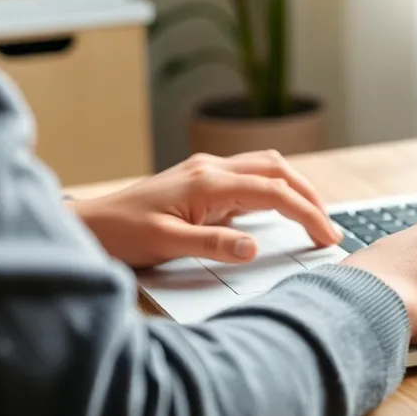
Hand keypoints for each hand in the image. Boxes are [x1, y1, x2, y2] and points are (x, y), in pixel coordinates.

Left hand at [69, 151, 339, 268]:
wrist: (88, 226)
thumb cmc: (120, 235)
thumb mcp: (165, 244)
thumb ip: (211, 245)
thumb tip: (253, 247)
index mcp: (208, 182)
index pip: (273, 192)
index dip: (306, 213)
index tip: (326, 237)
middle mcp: (211, 170)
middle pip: (278, 170)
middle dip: (309, 196)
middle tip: (328, 228)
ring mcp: (206, 172)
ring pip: (265, 167)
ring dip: (294, 188)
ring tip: (312, 217)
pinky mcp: (201, 182)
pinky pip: (249, 177)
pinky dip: (273, 190)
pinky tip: (275, 213)